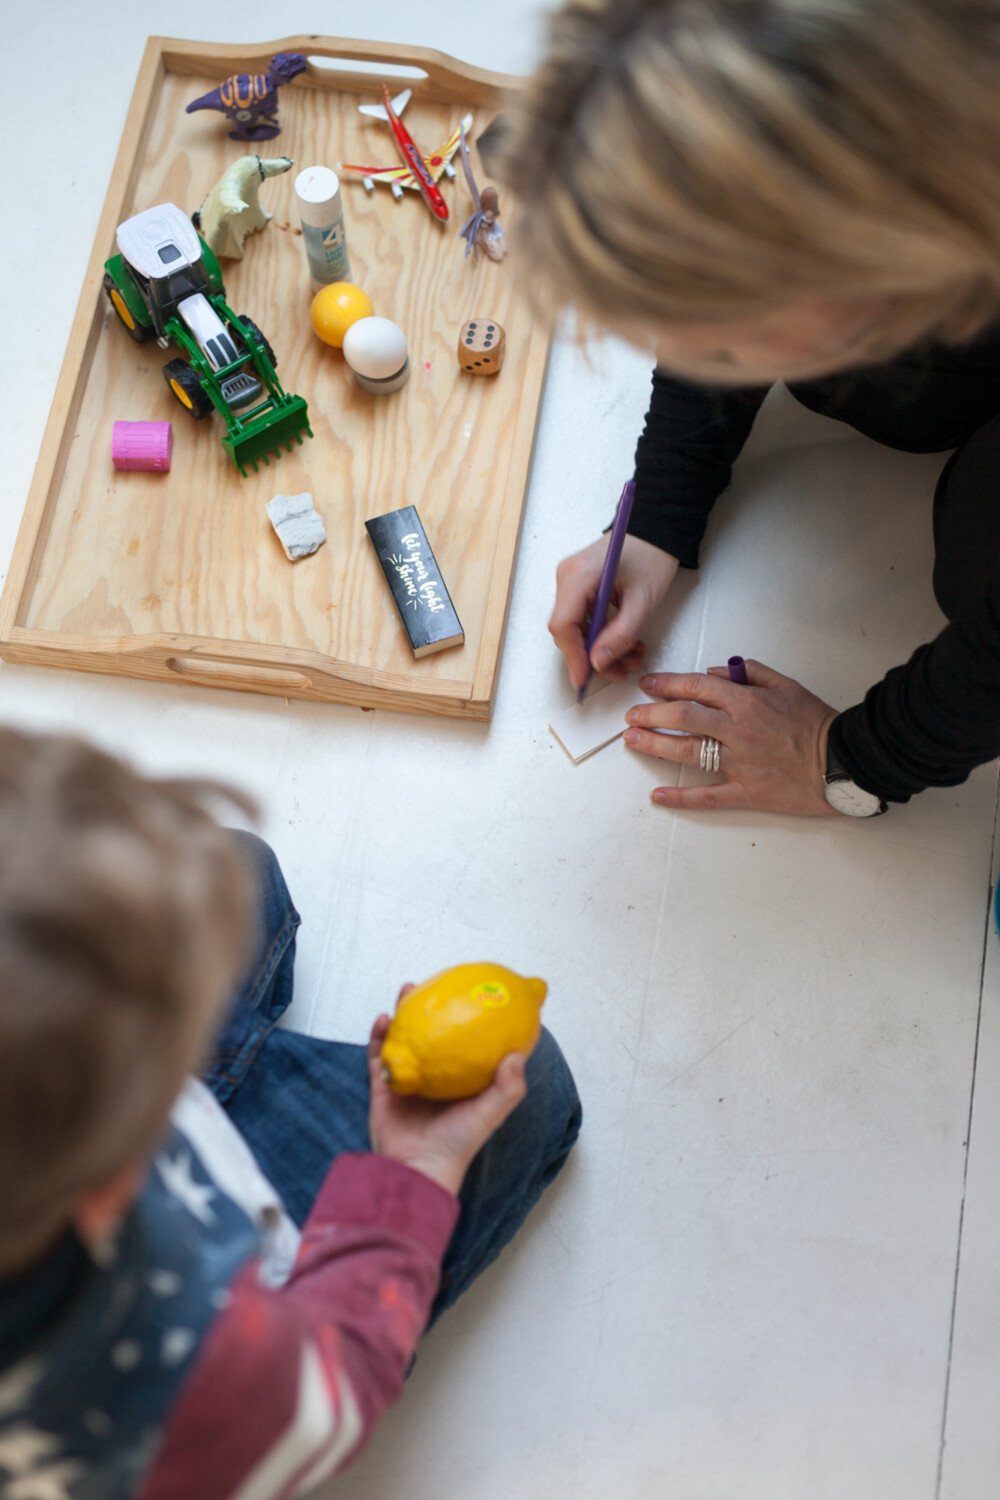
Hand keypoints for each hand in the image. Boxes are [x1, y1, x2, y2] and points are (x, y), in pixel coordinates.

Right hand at [367, 997, 527, 1197]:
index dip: (471, 1018)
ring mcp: (408, 1078)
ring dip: (404, 1012)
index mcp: (459, 1080)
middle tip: (439, 982)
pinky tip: (383, 1019)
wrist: (417, 1169)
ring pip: (404, 1037)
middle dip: (434, 1006)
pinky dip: (378, 1036)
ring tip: (408, 990)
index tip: (477, 992)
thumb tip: (517, 1054)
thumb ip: (507, 1088)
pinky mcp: (385, 1086)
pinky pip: (379, 1056)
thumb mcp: (489, 1115)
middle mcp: (434, 1076)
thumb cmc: (457, 1145)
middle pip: (433, 1033)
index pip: (467, 1043)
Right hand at [550, 534, 678, 691]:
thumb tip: (597, 663)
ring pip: (576, 628)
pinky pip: (582, 618)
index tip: (586, 678)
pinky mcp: (578, 586)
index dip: (573, 656)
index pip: (563, 624)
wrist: (656, 532)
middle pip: (567, 629)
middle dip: (593, 655)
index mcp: (579, 575)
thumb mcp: (643, 602)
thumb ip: (621, 635)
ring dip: (601, 648)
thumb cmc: (652, 557)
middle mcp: (567, 577)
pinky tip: (625, 642)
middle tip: (621, 670)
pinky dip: (602, 634)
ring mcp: (570, 581)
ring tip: (632, 657)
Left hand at [622, 658, 838, 815]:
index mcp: (747, 702)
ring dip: (656, 745)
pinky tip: (657, 795)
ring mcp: (740, 763)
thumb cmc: (817, 723)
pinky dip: (681, 798)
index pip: (696, 687)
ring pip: (689, 752)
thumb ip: (749, 673)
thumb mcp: (787, 685)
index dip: (667, 684)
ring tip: (633, 741)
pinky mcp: (747, 792)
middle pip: (683, 718)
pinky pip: (709, 797)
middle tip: (630, 715)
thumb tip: (713, 671)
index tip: (646, 685)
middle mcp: (738, 731)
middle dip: (651, 714)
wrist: (845, 761)